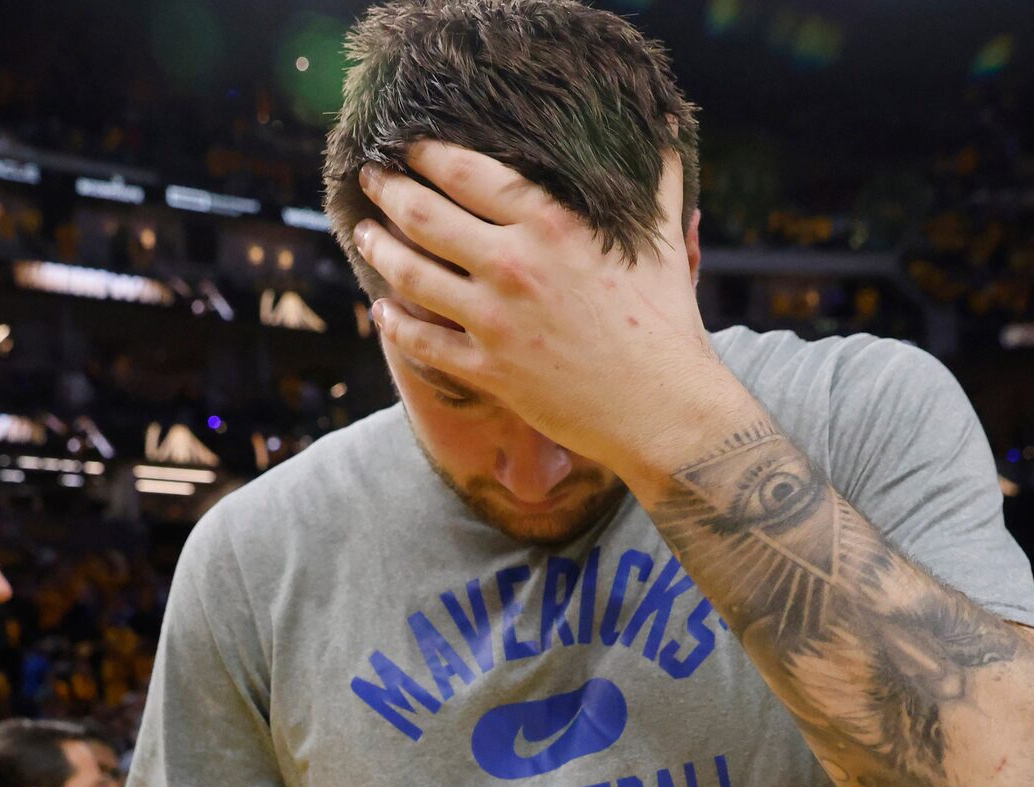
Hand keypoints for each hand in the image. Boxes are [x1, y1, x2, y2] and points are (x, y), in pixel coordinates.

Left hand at [357, 143, 723, 477]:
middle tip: (371, 177)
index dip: (427, 154)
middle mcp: (514, 265)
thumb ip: (657, 183)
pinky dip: (395, 323)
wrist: (661, 408)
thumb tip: (669, 130)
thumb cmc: (666, 321)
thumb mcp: (663, 241)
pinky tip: (381, 309)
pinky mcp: (489, 370)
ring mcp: (496, 320)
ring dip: (378, 249)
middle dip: (388, 190)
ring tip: (363, 232)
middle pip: (426, 216)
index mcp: (552, 224)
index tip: (408, 146)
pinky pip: (423, 342)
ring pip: (412, 275)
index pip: (468, 173)